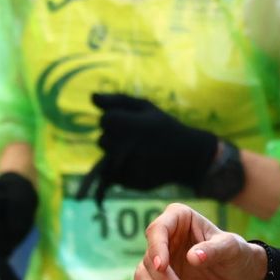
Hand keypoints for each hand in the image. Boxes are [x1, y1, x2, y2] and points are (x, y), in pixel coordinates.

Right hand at [0, 172, 37, 279]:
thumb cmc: (15, 191)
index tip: (6, 200)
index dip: (4, 206)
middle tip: (13, 216)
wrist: (12, 197)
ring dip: (11, 240)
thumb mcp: (20, 190)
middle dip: (9, 227)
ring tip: (11, 227)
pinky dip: (5, 275)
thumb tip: (14, 230)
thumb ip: (18, 205)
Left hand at [77, 93, 218, 206]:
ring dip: (117, 153)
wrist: (188, 156)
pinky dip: (120, 169)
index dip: (117, 119)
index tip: (133, 122)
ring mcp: (124, 166)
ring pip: (106, 157)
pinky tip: (137, 163)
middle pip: (102, 139)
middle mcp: (123, 146)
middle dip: (116, 137)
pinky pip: (111, 174)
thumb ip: (117, 101)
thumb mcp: (145, 107)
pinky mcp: (127, 181)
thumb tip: (91, 97)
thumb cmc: (165, 127)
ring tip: (137, 151)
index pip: (105, 120)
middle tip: (137, 138)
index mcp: (126, 124)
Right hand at [131, 203, 268, 279]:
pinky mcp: (158, 279)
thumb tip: (193, 257)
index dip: (157, 248)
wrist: (237, 277)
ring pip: (142, 275)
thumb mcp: (231, 248)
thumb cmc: (235, 254)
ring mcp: (160, 259)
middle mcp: (165, 237)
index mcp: (180, 218)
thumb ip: (214, 250)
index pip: (158, 229)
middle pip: (150, 258)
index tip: (162, 267)